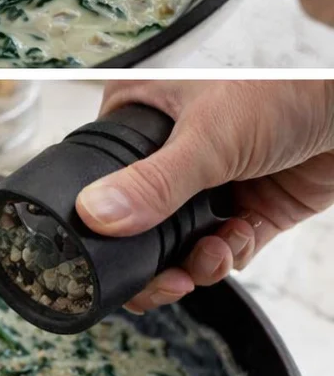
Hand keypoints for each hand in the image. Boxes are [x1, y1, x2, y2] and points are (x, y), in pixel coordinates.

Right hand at [75, 80, 333, 312]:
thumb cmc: (279, 95)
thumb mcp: (207, 139)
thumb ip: (153, 183)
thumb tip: (95, 215)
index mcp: (139, 111)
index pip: (102, 174)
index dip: (104, 217)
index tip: (114, 255)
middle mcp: (167, 147)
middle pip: (138, 218)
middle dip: (156, 258)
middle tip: (168, 280)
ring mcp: (205, 181)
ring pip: (177, 243)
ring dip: (196, 261)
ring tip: (212, 255)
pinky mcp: (241, 208)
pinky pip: (219, 248)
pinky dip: (227, 254)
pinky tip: (239, 237)